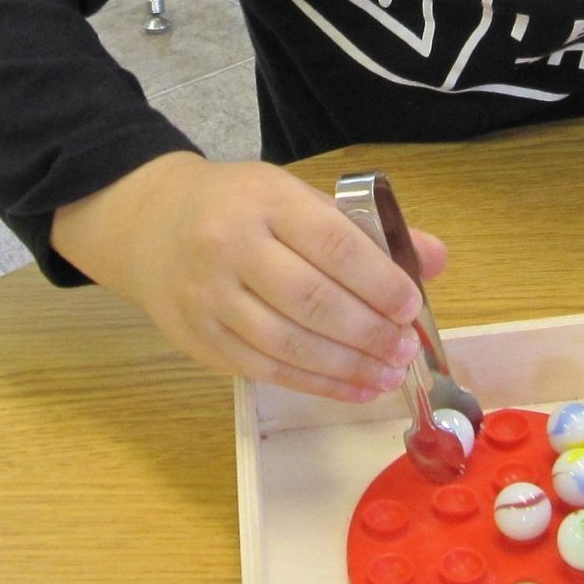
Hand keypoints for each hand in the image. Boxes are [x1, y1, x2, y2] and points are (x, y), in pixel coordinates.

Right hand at [52, 152, 446, 401]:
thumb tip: (434, 260)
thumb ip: (365, 230)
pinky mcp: (199, 340)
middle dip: (367, 331)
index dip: (378, 280)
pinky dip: (316, 384)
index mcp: (265, 201)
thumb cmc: (239, 206)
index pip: (332, 243)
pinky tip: (354, 387)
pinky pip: (265, 370)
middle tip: (405, 346)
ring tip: (388, 373)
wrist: (149, 224)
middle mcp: (231, 247)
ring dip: (347, 366)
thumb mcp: (297, 196)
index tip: (411, 304)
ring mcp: (209, 298)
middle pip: (310, 299)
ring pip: (287, 342)